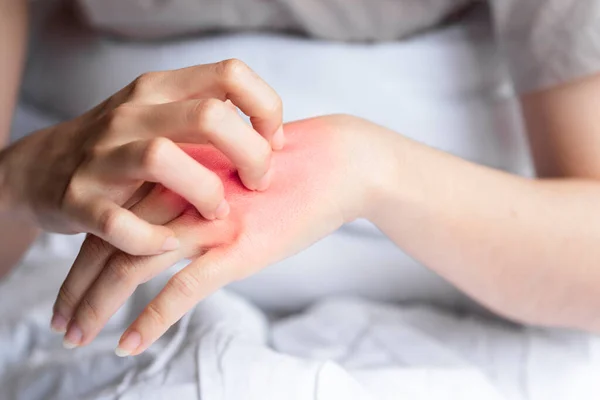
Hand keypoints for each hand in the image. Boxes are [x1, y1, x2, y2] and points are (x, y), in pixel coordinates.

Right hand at [0, 60, 283, 254]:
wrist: (44, 168)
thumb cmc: (125, 148)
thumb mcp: (163, 118)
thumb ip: (212, 121)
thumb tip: (275, 140)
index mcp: (161, 89)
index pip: (231, 74)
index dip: (265, 109)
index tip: (273, 144)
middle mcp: (133, 114)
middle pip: (209, 116)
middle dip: (250, 155)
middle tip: (257, 183)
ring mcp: (101, 155)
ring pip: (161, 159)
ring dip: (204, 193)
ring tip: (216, 215)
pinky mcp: (77, 200)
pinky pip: (119, 223)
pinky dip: (151, 240)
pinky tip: (169, 244)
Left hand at [53, 115, 389, 353]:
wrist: (340, 161)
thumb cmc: (293, 163)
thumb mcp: (235, 164)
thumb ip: (203, 184)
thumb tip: (183, 215)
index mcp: (178, 167)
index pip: (113, 213)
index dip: (85, 249)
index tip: (72, 282)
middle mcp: (182, 191)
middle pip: (109, 240)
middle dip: (78, 285)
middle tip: (61, 320)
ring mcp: (208, 221)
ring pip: (132, 264)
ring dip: (97, 304)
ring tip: (77, 335)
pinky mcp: (237, 248)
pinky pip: (182, 289)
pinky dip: (151, 319)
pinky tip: (127, 342)